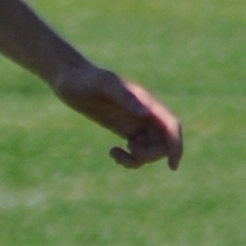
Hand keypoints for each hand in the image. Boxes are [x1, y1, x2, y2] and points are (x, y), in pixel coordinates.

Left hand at [55, 60, 183, 168]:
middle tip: (130, 150)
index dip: (177, 146)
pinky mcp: (125, 129)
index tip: (172, 166)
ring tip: (115, 153)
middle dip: (151, 155)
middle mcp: (145, 113)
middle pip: (164, 142)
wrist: (69, 80)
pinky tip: (112, 152)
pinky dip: (129, 159)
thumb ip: (125, 97)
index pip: (171, 126)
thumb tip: (146, 114)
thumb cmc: (84, 79)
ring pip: (151, 149)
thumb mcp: (103, 85)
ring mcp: (136, 122)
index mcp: (146, 102)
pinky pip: (138, 150)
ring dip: (139, 159)